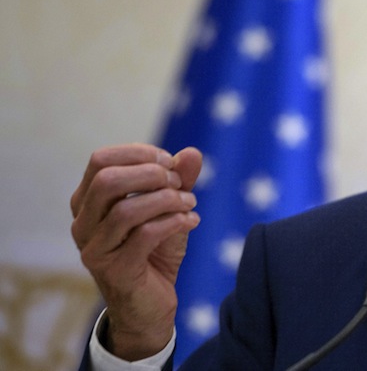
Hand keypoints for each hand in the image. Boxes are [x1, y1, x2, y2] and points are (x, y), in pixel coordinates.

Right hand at [70, 143, 201, 360]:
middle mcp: (82, 224)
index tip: (170, 162)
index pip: (100, 160)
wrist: (151, 304)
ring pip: (126, 210)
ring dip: (167, 200)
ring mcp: (94, 249)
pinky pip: (144, 236)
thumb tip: (192, 153)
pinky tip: (191, 221)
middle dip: (150, 174)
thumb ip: (178, 180)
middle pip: (107, 180)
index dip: (139, 154)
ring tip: (191, 203)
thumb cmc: (154, 250)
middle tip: (179, 183)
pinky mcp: (115, 271)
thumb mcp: (168, 208)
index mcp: (88, 201)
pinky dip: (174, 222)